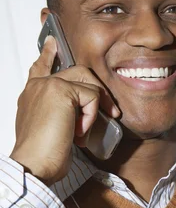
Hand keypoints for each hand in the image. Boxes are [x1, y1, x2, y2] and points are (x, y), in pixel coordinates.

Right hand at [10, 36, 119, 184]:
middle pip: (77, 72)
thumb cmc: (41, 155)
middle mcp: (38, 86)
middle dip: (97, 91)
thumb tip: (80, 117)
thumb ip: (61, 115)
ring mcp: (49, 85)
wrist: (34, 164)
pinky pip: (92, 97)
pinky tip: (78, 133)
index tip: (53, 44)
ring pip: (87, 82)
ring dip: (95, 108)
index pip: (40, 68)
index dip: (48, 55)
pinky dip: (91, 117)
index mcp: (32, 94)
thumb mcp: (51, 130)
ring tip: (85, 130)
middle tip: (111, 111)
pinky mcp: (61, 91)